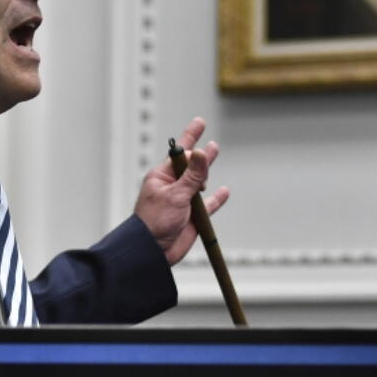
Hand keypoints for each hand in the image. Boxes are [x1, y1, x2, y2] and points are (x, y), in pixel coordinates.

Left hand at [134, 117, 228, 265]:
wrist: (152, 252)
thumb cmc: (154, 222)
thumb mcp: (175, 195)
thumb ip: (191, 175)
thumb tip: (201, 152)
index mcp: (162, 177)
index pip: (179, 154)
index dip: (191, 140)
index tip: (200, 124)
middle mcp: (172, 187)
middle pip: (191, 164)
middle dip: (199, 149)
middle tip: (202, 130)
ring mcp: (183, 201)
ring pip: (200, 181)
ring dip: (207, 169)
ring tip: (214, 151)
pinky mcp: (192, 217)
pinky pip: (208, 205)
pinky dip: (217, 199)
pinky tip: (224, 191)